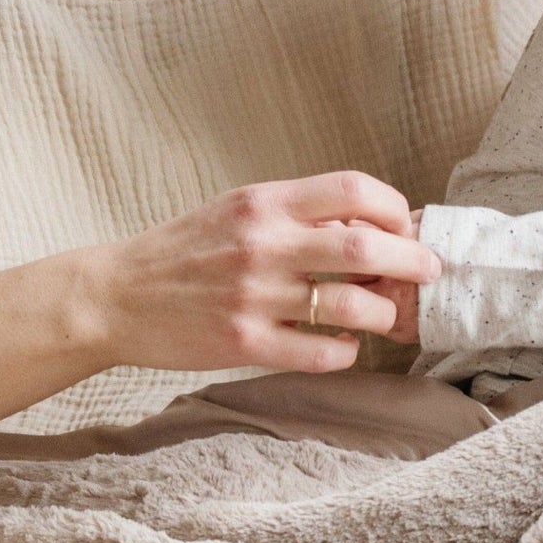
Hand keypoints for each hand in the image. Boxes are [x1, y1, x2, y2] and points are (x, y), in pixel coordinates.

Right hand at [90, 173, 441, 374]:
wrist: (115, 297)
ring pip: (351, 307)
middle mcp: (261, 245)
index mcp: (262, 202)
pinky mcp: (243, 345)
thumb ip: (294, 214)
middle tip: (427, 272)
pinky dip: (346, 351)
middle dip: (412, 261)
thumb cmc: (182, 252)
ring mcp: (253, 298)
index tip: (404, 227)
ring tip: (381, 315)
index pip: (352, 189)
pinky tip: (341, 345)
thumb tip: (366, 228)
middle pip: (364, 250)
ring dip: (382, 313)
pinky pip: (321, 354)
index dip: (394, 209)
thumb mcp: (235, 210)